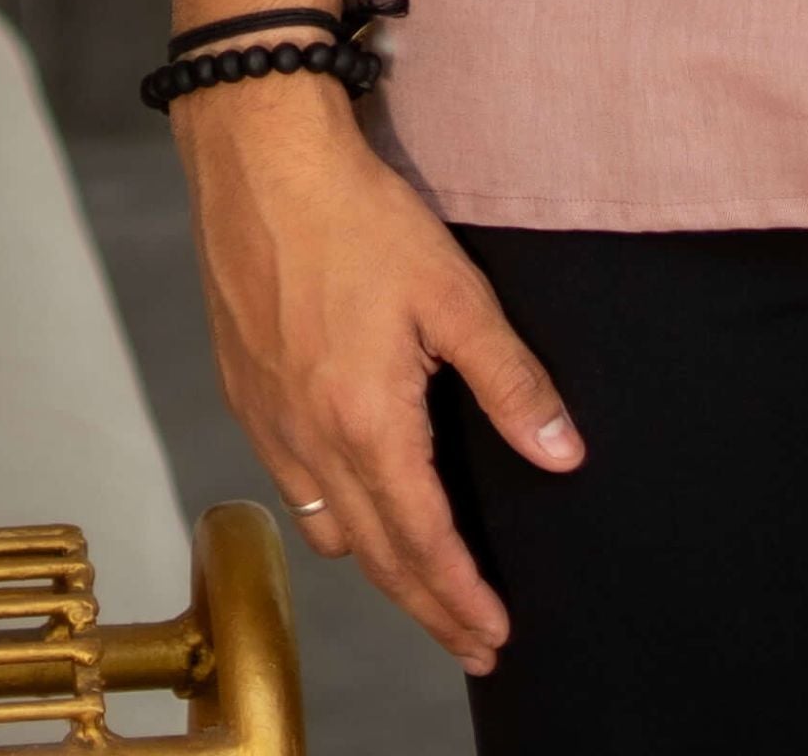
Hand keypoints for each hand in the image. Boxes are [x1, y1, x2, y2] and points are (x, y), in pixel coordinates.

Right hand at [174, 80, 581, 669]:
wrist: (260, 164)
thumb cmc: (358, 217)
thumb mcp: (454, 294)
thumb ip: (510, 381)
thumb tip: (563, 454)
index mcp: (368, 423)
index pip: (423, 542)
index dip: (461, 598)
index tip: (494, 636)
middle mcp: (311, 441)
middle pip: (375, 557)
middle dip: (427, 609)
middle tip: (471, 644)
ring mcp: (269, 423)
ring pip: (328, 529)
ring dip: (378, 568)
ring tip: (421, 582)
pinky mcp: (245, 396)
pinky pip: (292, 487)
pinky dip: (331, 516)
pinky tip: (354, 501)